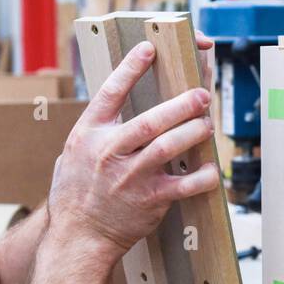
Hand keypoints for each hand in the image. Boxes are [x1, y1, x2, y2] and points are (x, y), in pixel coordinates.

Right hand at [49, 41, 219, 260]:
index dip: (130, 68)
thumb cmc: (77, 191)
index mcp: (88, 134)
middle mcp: (108, 152)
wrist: (78, 236)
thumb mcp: (72, 153)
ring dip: (193, 132)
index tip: (149, 48)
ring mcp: (130, 177)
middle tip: (201, 94)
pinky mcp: (150, 200)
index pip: (110, 93)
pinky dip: (202, 177)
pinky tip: (211, 169)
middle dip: (180, 105)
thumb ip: (95, 129)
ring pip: (168, 148)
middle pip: (150, 121)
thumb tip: (116, 100)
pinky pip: (184, 186)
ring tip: (207, 124)